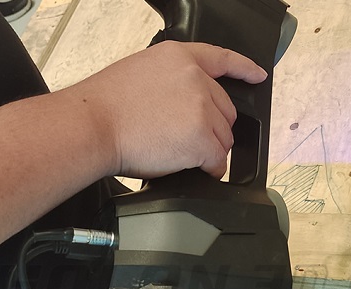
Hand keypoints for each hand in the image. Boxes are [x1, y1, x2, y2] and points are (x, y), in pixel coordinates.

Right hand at [61, 41, 266, 179]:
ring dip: (208, 149)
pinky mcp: (201, 138)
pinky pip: (217, 160)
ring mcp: (201, 108)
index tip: (257, 74)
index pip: (221, 58)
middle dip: (212, 127)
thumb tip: (185, 106)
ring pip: (223, 137)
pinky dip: (210, 169)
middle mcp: (196, 79)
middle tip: (185, 139)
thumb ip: (171, 82)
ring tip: (180, 153)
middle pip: (225, 109)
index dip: (243, 68)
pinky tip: (196, 169)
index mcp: (179, 57)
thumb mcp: (140, 73)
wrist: (93, 125)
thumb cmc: (103, 105)